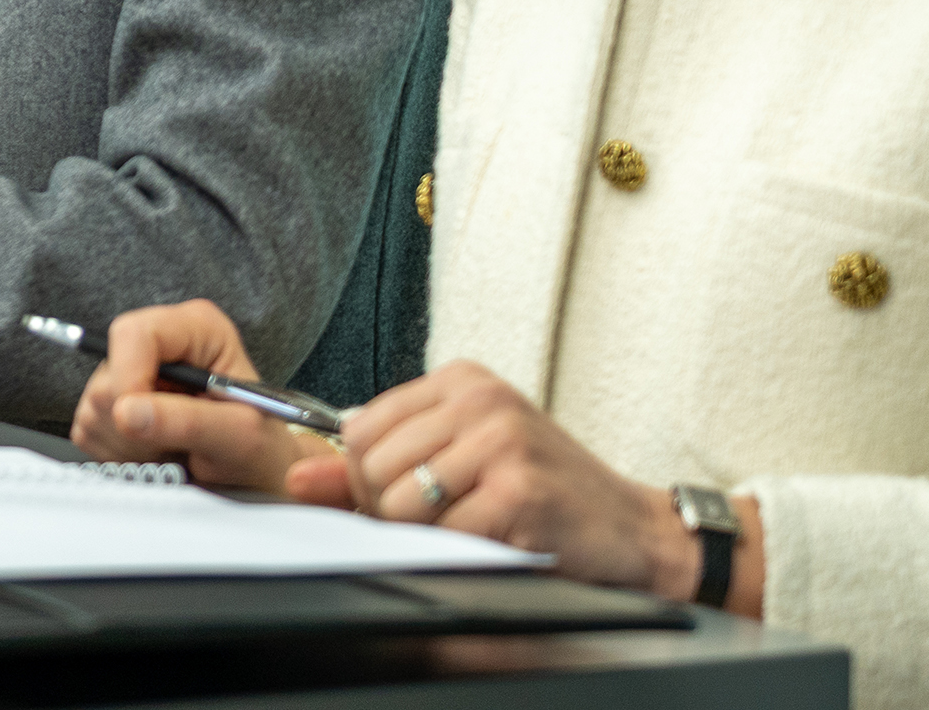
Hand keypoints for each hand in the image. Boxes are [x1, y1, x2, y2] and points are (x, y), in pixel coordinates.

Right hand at [67, 301, 341, 498]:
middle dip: (136, 424)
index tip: (139, 421)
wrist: (256, 479)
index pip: (134, 334)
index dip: (129, 378)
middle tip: (180, 445)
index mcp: (195, 328)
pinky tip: (155, 456)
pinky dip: (120, 455)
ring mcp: (129, 373)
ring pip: (94, 408)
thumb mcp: (241, 436)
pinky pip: (89, 432)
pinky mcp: (110, 406)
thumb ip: (189, 421)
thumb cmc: (261, 450)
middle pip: (108, 377)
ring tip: (174, 452)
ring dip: (131, 445)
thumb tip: (128, 413)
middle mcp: (159, 343)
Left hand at [339, 360, 763, 612]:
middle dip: (385, 509)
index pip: (358, 425)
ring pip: (396, 502)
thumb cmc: (545, 490)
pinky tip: (494, 536)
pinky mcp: (517, 490)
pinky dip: (459, 550)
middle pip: (369, 463)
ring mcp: (500, 441)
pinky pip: (442, 533)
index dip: (363, 476)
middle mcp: (478, 399)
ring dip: (422, 534)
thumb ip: (373, 466)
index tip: (396, 496)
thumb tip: (297, 478)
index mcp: (460, 380)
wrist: (631, 527)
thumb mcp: (460, 460)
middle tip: (436, 521)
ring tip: (466, 527)